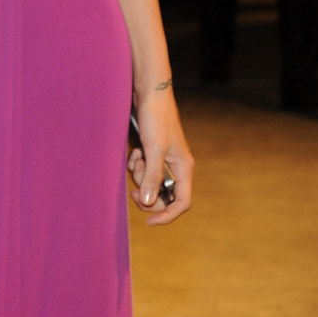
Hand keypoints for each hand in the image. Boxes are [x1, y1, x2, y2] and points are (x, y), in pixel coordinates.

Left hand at [128, 85, 193, 226]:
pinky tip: (135, 152)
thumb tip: (150, 203)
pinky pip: (144, 171)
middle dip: (148, 195)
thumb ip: (153, 177)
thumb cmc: (156, 119)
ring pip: (151, 184)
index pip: (182, 203)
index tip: (149, 222)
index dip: (167, 216)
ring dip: (140, 176)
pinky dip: (136, 165)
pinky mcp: (154, 154)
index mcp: (184, 169)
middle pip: (164, 197)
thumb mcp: (154, 149)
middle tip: (133, 191)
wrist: (150, 94)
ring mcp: (165, 161)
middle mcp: (177, 168)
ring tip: (137, 158)